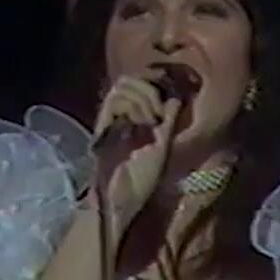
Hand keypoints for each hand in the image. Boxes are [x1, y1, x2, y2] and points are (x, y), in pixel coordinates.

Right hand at [91, 69, 181, 230]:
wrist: (119, 200)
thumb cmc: (140, 181)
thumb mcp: (162, 148)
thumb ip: (167, 123)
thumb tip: (176, 97)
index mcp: (135, 118)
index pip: (141, 85)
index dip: (155, 84)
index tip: (171, 97)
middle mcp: (121, 114)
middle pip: (130, 80)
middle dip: (150, 88)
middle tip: (160, 112)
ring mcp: (110, 118)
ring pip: (124, 85)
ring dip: (143, 97)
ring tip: (152, 119)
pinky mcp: (103, 125)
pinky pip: (115, 100)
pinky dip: (132, 105)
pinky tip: (142, 122)